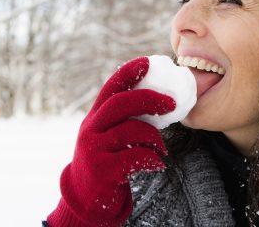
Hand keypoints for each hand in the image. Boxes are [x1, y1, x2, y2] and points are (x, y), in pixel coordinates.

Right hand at [47, 56, 175, 226]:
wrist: (85, 196)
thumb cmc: (106, 158)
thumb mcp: (107, 133)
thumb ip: (125, 117)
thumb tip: (162, 98)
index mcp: (95, 114)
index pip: (112, 86)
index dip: (130, 71)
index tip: (150, 61)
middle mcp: (91, 127)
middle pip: (120, 103)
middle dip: (149, 99)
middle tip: (172, 104)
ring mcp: (94, 148)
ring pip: (131, 130)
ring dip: (155, 137)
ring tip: (162, 147)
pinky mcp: (102, 170)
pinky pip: (134, 157)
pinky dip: (152, 158)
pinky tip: (157, 163)